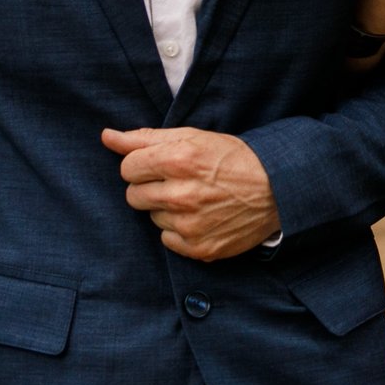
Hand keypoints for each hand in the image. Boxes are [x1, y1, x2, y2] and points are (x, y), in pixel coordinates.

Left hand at [101, 127, 278, 260]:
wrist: (277, 190)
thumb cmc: (233, 159)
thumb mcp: (194, 138)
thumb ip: (146, 138)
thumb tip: (107, 137)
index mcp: (180, 160)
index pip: (128, 167)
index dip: (142, 165)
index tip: (160, 165)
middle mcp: (182, 194)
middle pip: (133, 195)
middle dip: (150, 187)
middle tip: (177, 182)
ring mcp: (189, 225)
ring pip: (152, 217)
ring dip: (166, 209)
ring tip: (195, 199)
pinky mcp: (198, 248)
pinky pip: (167, 240)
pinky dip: (180, 230)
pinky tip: (201, 217)